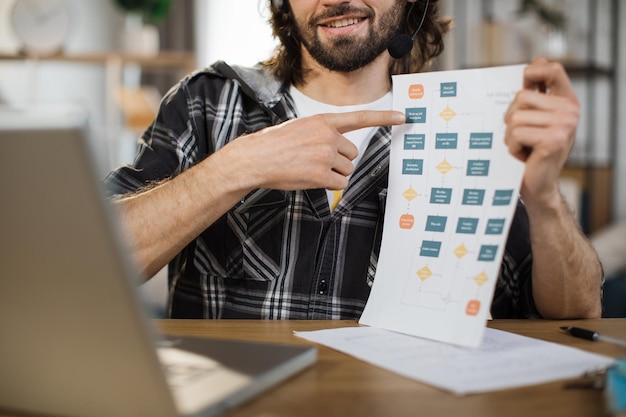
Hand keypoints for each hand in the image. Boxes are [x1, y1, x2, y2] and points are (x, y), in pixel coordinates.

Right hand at [222, 110, 405, 191]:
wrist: (255, 158)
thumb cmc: (275, 145)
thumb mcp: (301, 127)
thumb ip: (323, 132)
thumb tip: (341, 148)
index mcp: (323, 121)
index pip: (360, 117)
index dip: (384, 117)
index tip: (403, 117)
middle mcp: (328, 135)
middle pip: (352, 154)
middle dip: (339, 161)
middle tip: (315, 161)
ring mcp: (326, 155)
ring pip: (346, 170)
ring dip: (333, 174)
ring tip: (309, 169)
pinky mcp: (321, 174)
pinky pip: (339, 184)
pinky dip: (329, 186)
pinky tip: (311, 179)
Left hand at [504, 57, 579, 206]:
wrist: (538, 185)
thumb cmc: (533, 150)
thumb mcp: (535, 118)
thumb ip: (537, 93)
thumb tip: (537, 60)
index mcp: (567, 101)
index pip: (553, 69)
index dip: (533, 71)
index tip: (524, 82)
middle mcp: (570, 111)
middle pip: (521, 97)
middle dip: (512, 118)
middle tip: (523, 136)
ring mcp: (564, 125)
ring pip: (515, 118)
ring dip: (510, 136)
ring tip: (524, 147)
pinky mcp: (552, 140)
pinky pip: (515, 134)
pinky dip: (512, 148)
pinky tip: (525, 156)